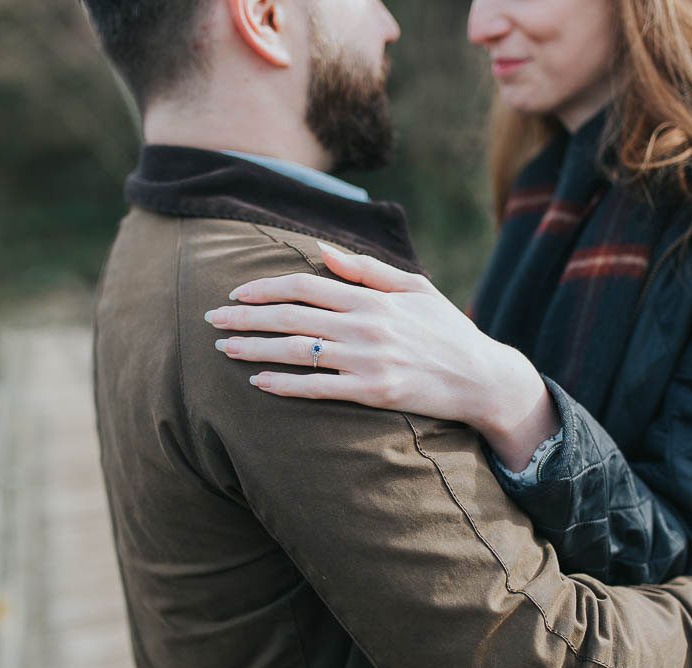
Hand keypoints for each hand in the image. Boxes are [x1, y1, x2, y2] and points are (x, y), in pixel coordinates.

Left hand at [204, 243, 558, 463]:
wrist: (481, 377)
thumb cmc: (445, 330)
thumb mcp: (414, 288)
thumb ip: (367, 270)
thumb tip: (321, 249)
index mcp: (372, 298)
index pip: (305, 286)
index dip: (265, 288)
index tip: (236, 293)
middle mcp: (365, 326)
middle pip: (290, 316)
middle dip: (244, 318)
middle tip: (211, 319)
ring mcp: (367, 361)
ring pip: (296, 351)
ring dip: (254, 350)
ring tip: (223, 349)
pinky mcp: (372, 394)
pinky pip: (317, 389)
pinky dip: (284, 386)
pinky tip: (258, 384)